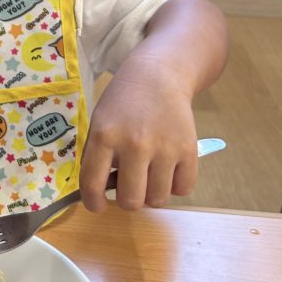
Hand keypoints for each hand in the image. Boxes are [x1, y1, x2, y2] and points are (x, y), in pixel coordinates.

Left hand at [79, 55, 197, 211]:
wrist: (158, 76)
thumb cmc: (123, 102)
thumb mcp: (99, 122)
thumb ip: (98, 155)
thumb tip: (104, 193)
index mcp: (104, 136)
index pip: (93, 184)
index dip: (93, 202)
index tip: (98, 205)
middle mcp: (134, 144)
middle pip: (130, 201)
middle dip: (127, 200)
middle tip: (128, 186)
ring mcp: (164, 148)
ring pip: (157, 200)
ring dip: (151, 194)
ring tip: (148, 176)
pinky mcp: (189, 149)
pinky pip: (182, 189)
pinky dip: (174, 186)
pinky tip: (167, 170)